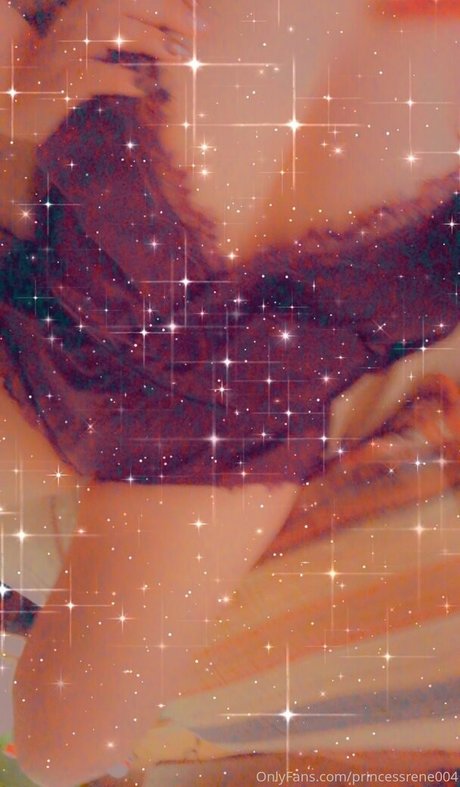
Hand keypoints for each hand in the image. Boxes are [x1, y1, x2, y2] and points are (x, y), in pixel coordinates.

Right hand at [0, 0, 202, 141]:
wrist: (16, 102)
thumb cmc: (59, 77)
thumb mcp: (91, 50)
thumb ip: (123, 38)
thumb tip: (173, 43)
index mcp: (82, 9)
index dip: (164, 3)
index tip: (198, 18)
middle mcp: (71, 22)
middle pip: (119, 2)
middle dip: (164, 12)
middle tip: (199, 32)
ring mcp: (62, 51)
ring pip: (106, 27)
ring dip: (147, 38)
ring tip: (178, 55)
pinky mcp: (58, 84)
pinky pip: (92, 74)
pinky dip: (121, 77)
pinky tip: (144, 88)